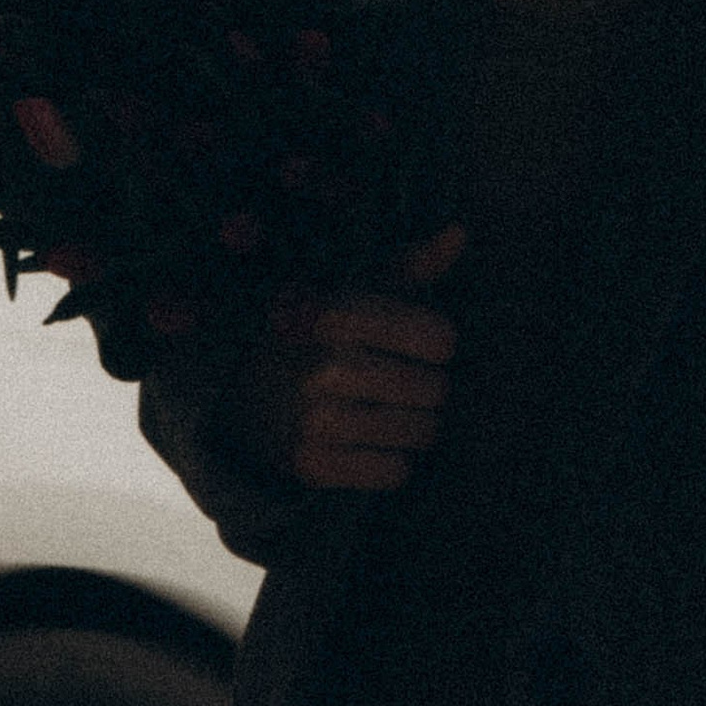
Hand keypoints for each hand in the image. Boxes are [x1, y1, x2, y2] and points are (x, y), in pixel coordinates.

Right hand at [248, 224, 463, 490]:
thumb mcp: (356, 290)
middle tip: (404, 384)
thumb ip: (411, 265)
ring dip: (416, 427)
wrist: (245, 393)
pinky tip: (369, 443)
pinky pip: (394, 473)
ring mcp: (316, 420)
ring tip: (390, 412)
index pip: (440, 340)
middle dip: (431, 390)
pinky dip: (392, 462)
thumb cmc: (321, 332)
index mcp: (340, 316)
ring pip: (420, 435)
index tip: (419, 344)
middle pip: (437, 391)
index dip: (438, 343)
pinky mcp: (312, 466)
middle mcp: (327, 367)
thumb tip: (460, 232)